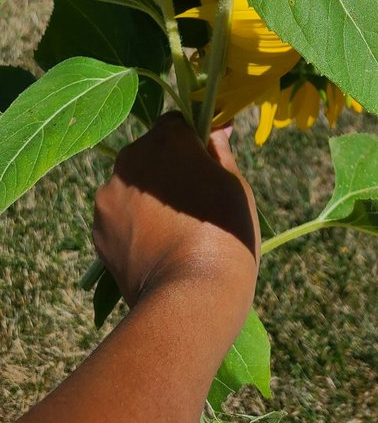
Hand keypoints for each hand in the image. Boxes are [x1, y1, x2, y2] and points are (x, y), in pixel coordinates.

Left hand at [93, 115, 259, 326]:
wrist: (190, 298)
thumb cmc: (225, 234)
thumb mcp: (235, 186)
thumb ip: (219, 152)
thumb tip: (215, 130)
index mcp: (167, 139)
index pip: (177, 124)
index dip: (193, 142)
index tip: (206, 165)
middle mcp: (131, 158)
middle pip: (149, 152)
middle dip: (166, 169)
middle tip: (192, 202)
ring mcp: (109, 194)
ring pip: (130, 184)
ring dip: (146, 196)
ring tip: (172, 230)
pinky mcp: (97, 229)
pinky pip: (117, 215)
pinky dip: (131, 224)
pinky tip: (154, 246)